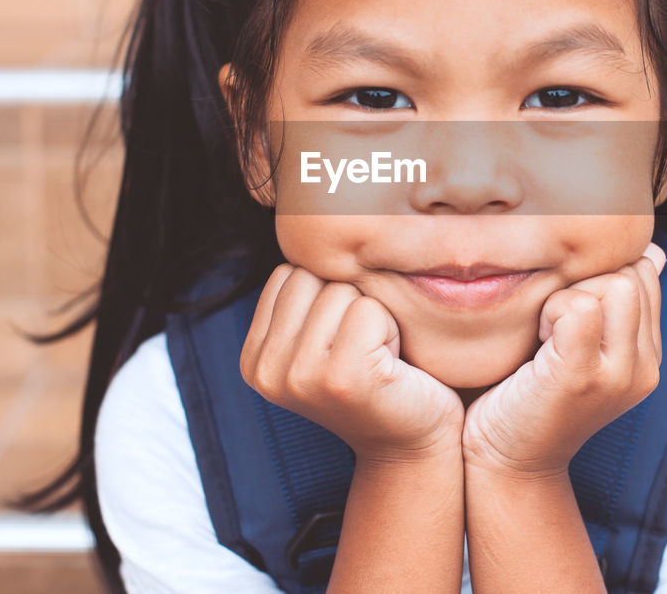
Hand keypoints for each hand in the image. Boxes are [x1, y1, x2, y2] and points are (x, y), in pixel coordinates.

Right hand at [240, 263, 463, 462]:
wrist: (413, 444)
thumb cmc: (379, 379)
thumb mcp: (323, 338)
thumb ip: (304, 299)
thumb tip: (309, 222)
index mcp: (254, 358)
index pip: (287, 274)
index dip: (328, 294)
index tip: (343, 341)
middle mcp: (265, 370)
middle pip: (311, 277)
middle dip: (349, 301)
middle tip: (364, 350)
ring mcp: (300, 377)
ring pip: (340, 290)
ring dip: (373, 316)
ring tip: (377, 357)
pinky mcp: (341, 379)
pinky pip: (368, 310)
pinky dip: (390, 329)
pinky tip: (392, 365)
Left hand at [460, 242, 665, 477]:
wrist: (507, 463)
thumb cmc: (530, 397)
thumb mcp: (581, 346)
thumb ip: (612, 306)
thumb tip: (652, 252)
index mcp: (647, 358)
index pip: (644, 276)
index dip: (598, 277)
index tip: (565, 314)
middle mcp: (644, 368)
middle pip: (633, 274)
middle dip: (586, 282)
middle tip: (552, 324)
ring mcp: (619, 374)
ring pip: (616, 284)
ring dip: (570, 295)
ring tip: (546, 333)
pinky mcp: (583, 376)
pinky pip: (581, 307)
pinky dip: (552, 311)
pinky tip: (537, 342)